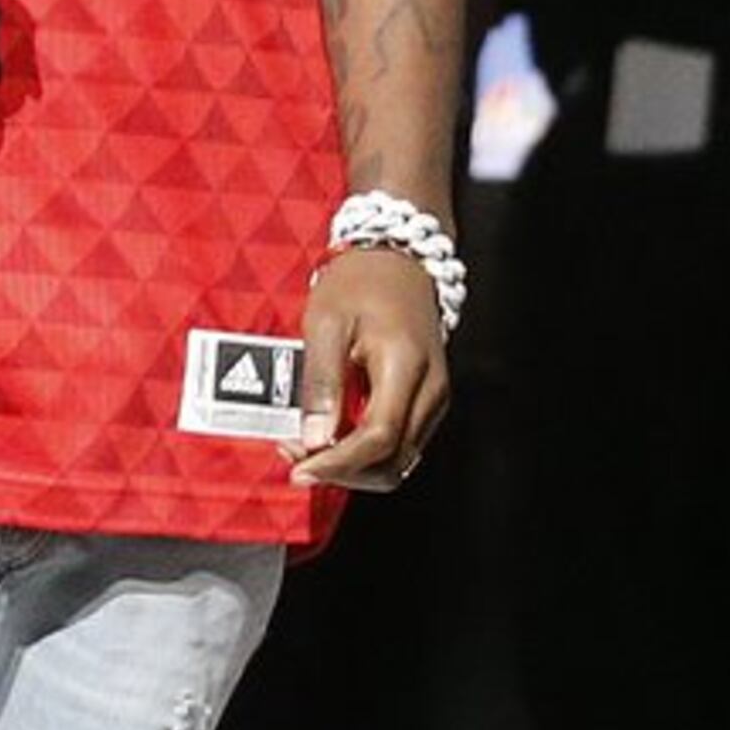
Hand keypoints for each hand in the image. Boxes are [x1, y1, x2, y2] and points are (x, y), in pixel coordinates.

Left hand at [288, 246, 451, 491]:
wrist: (398, 257)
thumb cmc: (360, 283)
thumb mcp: (326, 323)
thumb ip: (322, 383)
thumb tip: (314, 439)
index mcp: (407, 366)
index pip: (378, 438)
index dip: (337, 463)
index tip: (299, 468)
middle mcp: (431, 390)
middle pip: (393, 462)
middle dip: (342, 471)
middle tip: (295, 455)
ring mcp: (434, 398)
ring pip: (398, 461)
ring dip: (352, 466)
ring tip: (307, 445)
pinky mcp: (427, 401)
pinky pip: (399, 444)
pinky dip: (364, 453)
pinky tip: (332, 435)